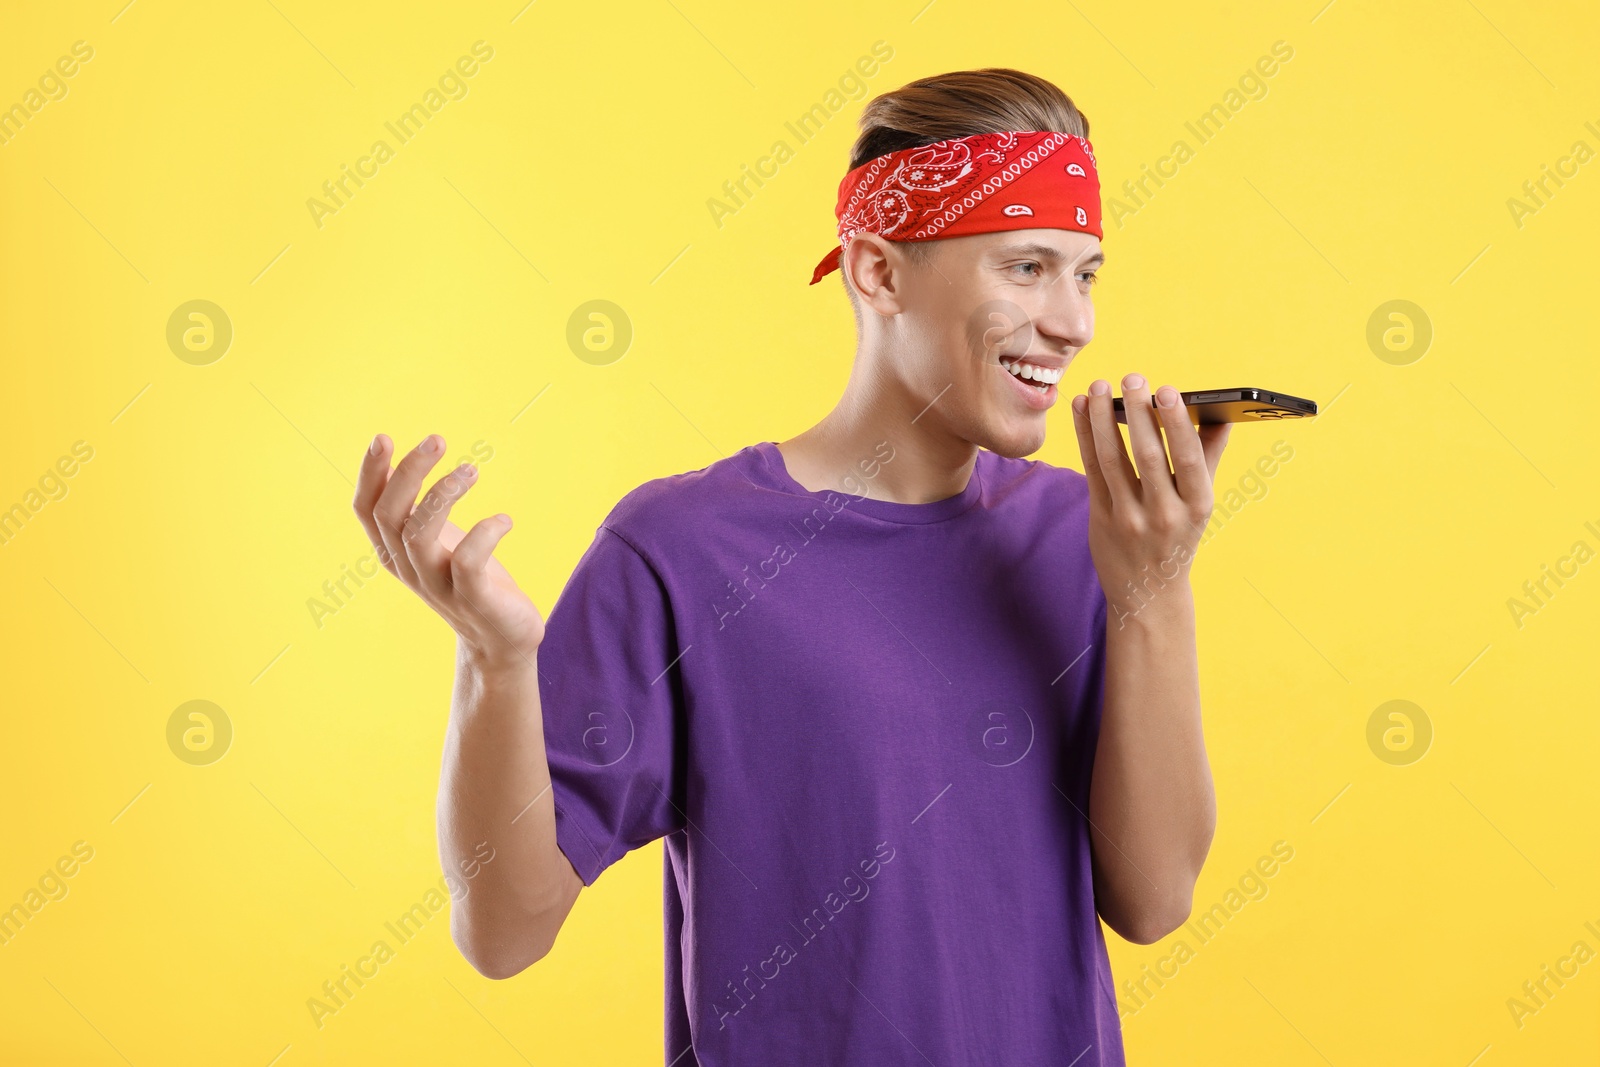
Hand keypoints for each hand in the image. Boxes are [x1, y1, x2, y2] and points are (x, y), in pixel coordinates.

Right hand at [352, 433, 543, 669]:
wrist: (499, 639)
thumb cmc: (466, 577)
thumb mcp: (435, 539)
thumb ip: (413, 508)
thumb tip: (393, 460)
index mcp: (394, 551)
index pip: (366, 509)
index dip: (370, 474)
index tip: (384, 438)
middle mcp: (409, 568)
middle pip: (390, 515)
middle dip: (409, 472)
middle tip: (437, 440)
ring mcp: (439, 585)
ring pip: (419, 535)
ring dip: (442, 495)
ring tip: (470, 470)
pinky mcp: (474, 598)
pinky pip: (467, 563)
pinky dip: (485, 534)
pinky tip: (505, 520)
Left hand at [1070, 375, 1230, 627]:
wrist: (1149, 594)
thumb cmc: (1178, 536)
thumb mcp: (1200, 503)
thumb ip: (1209, 457)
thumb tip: (1224, 413)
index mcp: (1198, 506)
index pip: (1188, 459)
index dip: (1176, 424)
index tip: (1167, 389)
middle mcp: (1165, 514)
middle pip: (1148, 456)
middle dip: (1138, 413)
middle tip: (1132, 377)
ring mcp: (1130, 519)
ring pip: (1113, 461)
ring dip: (1102, 419)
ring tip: (1099, 386)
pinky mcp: (1101, 519)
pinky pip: (1091, 470)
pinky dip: (1085, 436)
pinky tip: (1081, 408)